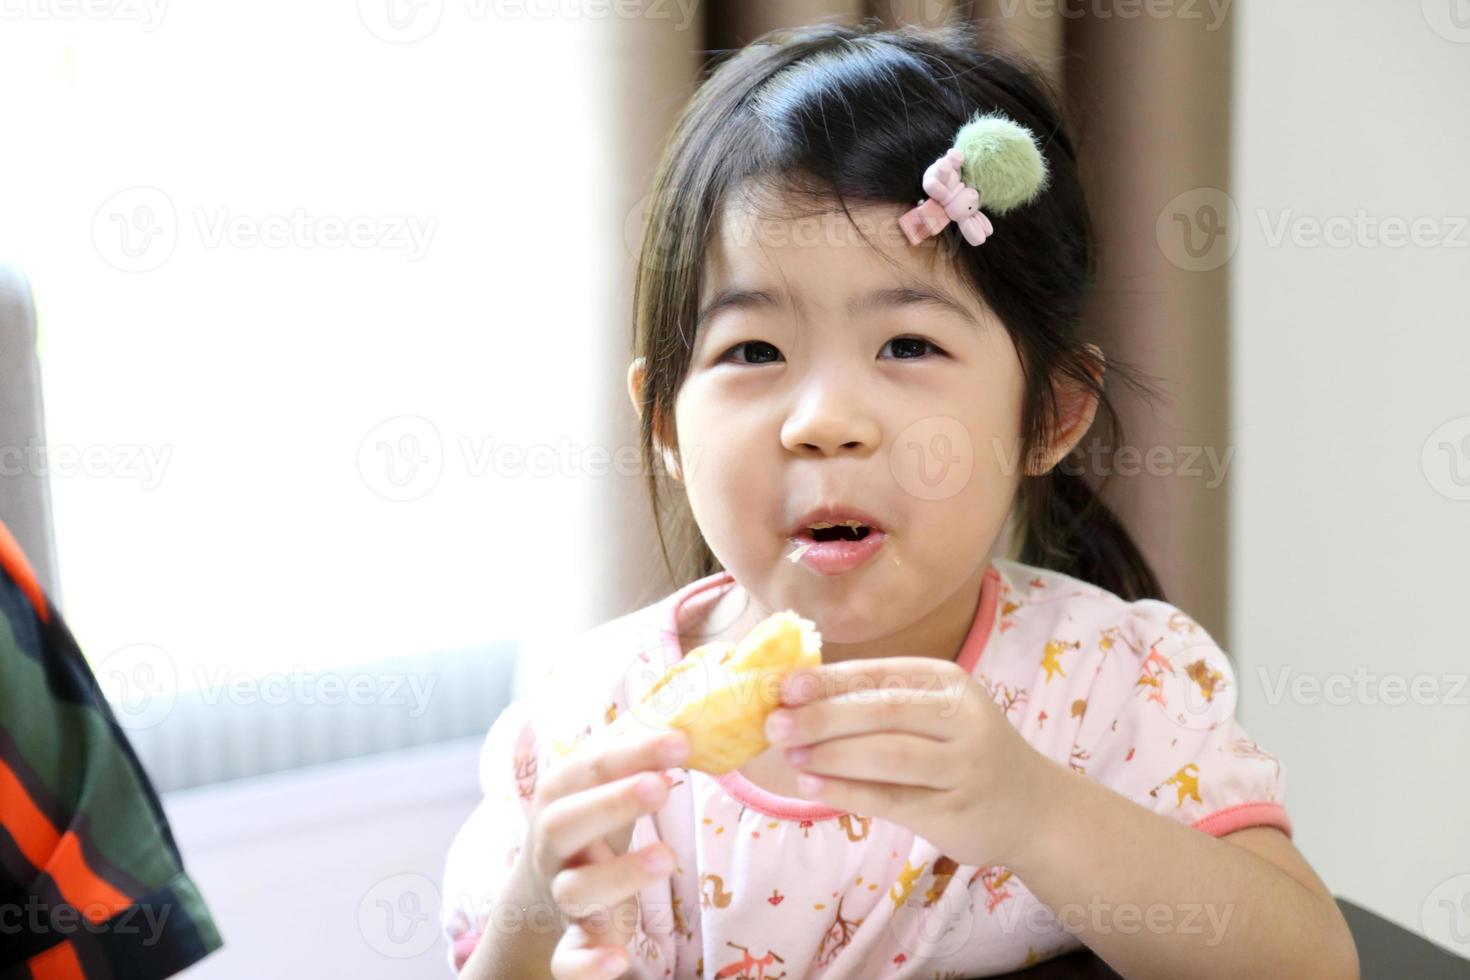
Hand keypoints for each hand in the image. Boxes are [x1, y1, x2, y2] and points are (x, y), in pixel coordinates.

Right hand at [522, 724, 689, 978]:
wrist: (542, 886)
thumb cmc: (592, 818)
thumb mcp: (606, 780)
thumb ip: (640, 749)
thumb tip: (694, 711)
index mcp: (562, 795)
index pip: (591, 766)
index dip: (633, 752)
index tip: (681, 741)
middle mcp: (554, 843)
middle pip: (567, 822)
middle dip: (612, 803)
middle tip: (663, 786)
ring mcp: (561, 892)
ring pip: (576, 889)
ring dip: (619, 875)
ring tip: (667, 858)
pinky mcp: (572, 940)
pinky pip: (569, 959)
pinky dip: (588, 964)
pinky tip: (618, 960)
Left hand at [764, 657, 1055, 869]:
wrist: (1031, 807)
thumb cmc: (962, 751)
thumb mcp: (933, 713)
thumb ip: (876, 703)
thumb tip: (794, 697)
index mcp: (948, 683)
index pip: (881, 676)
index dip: (829, 680)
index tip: (784, 686)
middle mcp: (962, 718)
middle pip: (883, 711)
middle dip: (822, 716)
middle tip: (774, 722)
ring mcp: (963, 766)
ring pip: (888, 755)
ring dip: (831, 753)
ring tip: (789, 753)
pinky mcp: (955, 812)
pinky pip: (892, 799)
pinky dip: (847, 791)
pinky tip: (812, 783)